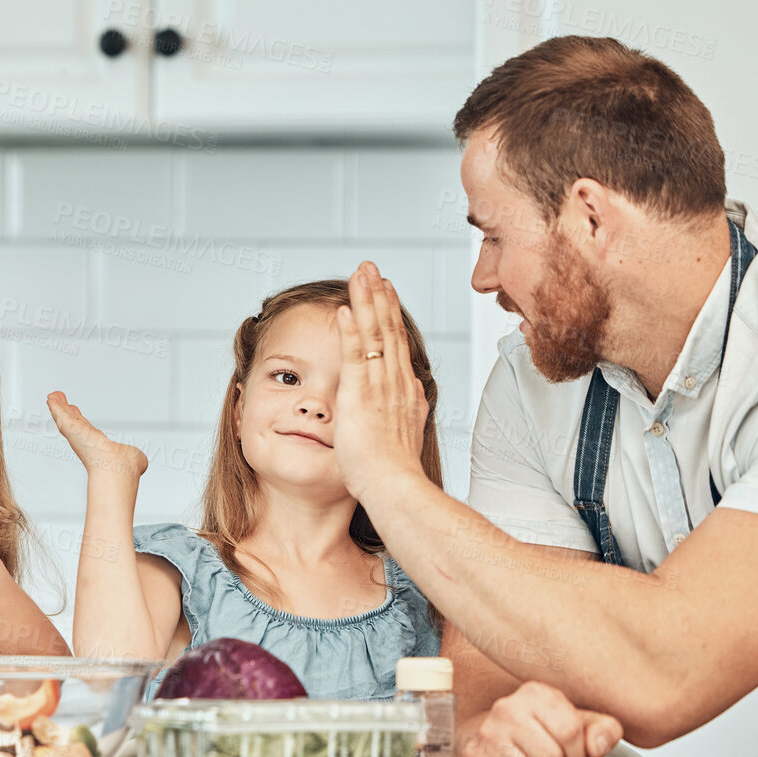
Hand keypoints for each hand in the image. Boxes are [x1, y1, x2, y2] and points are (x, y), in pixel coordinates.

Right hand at [47, 392, 147, 483]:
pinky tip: (53, 397)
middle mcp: (85, 443)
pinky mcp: (71, 428)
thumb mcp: (132, 458)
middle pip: (73, 423)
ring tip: (54, 395)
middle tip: (58, 400)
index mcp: (98, 448)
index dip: (81, 423)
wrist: (117, 470)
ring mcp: (76, 436)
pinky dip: (56, 406)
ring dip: (58, 407)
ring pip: (64, 418)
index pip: (87, 432)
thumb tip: (140, 461)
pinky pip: (61, 414)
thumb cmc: (124, 470)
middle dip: (66, 412)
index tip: (75, 413)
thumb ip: (134, 458)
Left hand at [332, 261, 430, 501]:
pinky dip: (351, 330)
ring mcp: (380, 388)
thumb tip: (411, 399)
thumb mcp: (404, 437)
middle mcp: (396, 384)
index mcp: (405, 393)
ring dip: (367, 301)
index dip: (390, 314)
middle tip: (371, 268)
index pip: (397, 344)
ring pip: (374, 335)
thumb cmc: (395, 475)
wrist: (397, 489)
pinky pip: (355, 355)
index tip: (385, 290)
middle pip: (388, 330)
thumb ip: (406, 414)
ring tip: (360, 274)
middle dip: (379, 296)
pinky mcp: (360, 396)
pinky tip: (345, 308)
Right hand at [457, 681, 621, 756]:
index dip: (576, 752)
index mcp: (536, 694)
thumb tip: (599, 743)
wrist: (491, 741)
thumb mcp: (578, 727)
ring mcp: (486, 734)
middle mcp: (507, 709)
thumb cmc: (538, 736)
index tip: (567, 751)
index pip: (572, 732)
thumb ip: (603, 730)